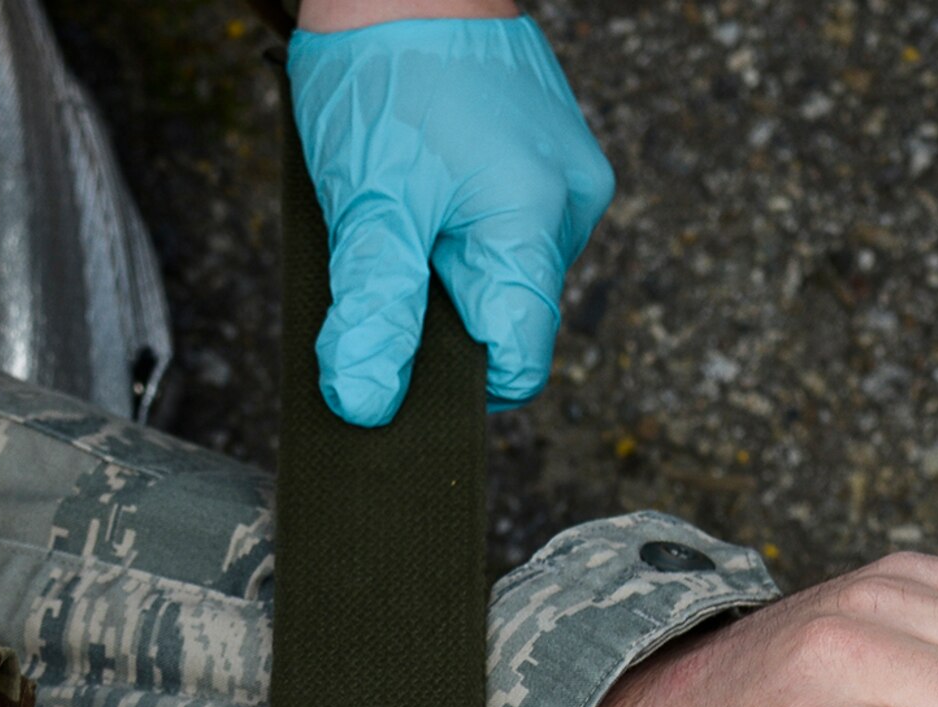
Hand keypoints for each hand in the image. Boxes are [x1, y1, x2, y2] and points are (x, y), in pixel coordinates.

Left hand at [287, 5, 613, 425]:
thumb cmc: (385, 71)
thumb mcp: (368, 203)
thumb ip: (374, 310)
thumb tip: (368, 403)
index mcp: (535, 222)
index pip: (519, 358)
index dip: (458, 383)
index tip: (399, 365)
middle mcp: (569, 204)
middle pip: (509, 313)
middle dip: (442, 313)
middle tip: (384, 265)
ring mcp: (565, 175)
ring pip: (503, 266)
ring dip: (446, 264)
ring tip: (402, 209)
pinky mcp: (548, 154)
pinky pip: (506, 222)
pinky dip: (459, 225)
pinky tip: (423, 187)